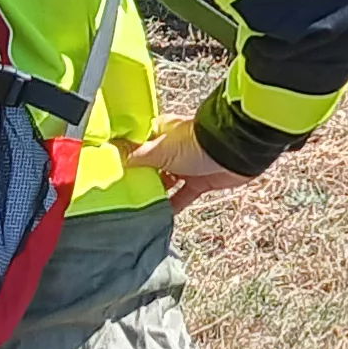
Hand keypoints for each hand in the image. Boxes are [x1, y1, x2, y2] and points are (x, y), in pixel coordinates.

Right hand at [125, 118, 246, 211]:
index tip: (112, 168)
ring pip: (166, 182)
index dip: (126, 155)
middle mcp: (173, 149)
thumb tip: (119, 159)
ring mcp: (187, 166)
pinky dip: (172, 205)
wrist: (235, 152)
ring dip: (155, 193)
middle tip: (122, 192)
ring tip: (137, 205)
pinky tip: (159, 214)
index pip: (139, 144)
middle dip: (139, 178)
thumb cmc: (198, 143)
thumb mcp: (161, 149)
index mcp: (162, 134)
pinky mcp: (200, 182)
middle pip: (151, 166)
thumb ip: (139, 156)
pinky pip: (182, 196)